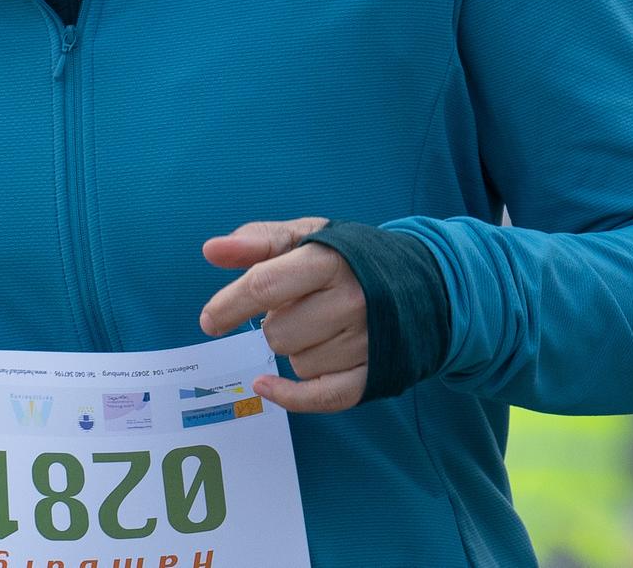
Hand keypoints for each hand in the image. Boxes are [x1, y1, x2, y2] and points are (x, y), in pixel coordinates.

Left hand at [197, 217, 366, 413]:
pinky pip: (321, 397)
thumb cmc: (349, 257)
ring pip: (296, 363)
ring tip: (319, 326)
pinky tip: (266, 385)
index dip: (228, 306)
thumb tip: (211, 250)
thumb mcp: (308, 236)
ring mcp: (367, 341)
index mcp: (331, 259)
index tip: (210, 320)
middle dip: (273, 324)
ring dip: (295, 348)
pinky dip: (290, 395)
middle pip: (276, 333)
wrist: (422, 281)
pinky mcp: (374, 373)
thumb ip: (258, 241)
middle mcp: (353, 300)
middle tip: (297, 308)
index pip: (264, 286)